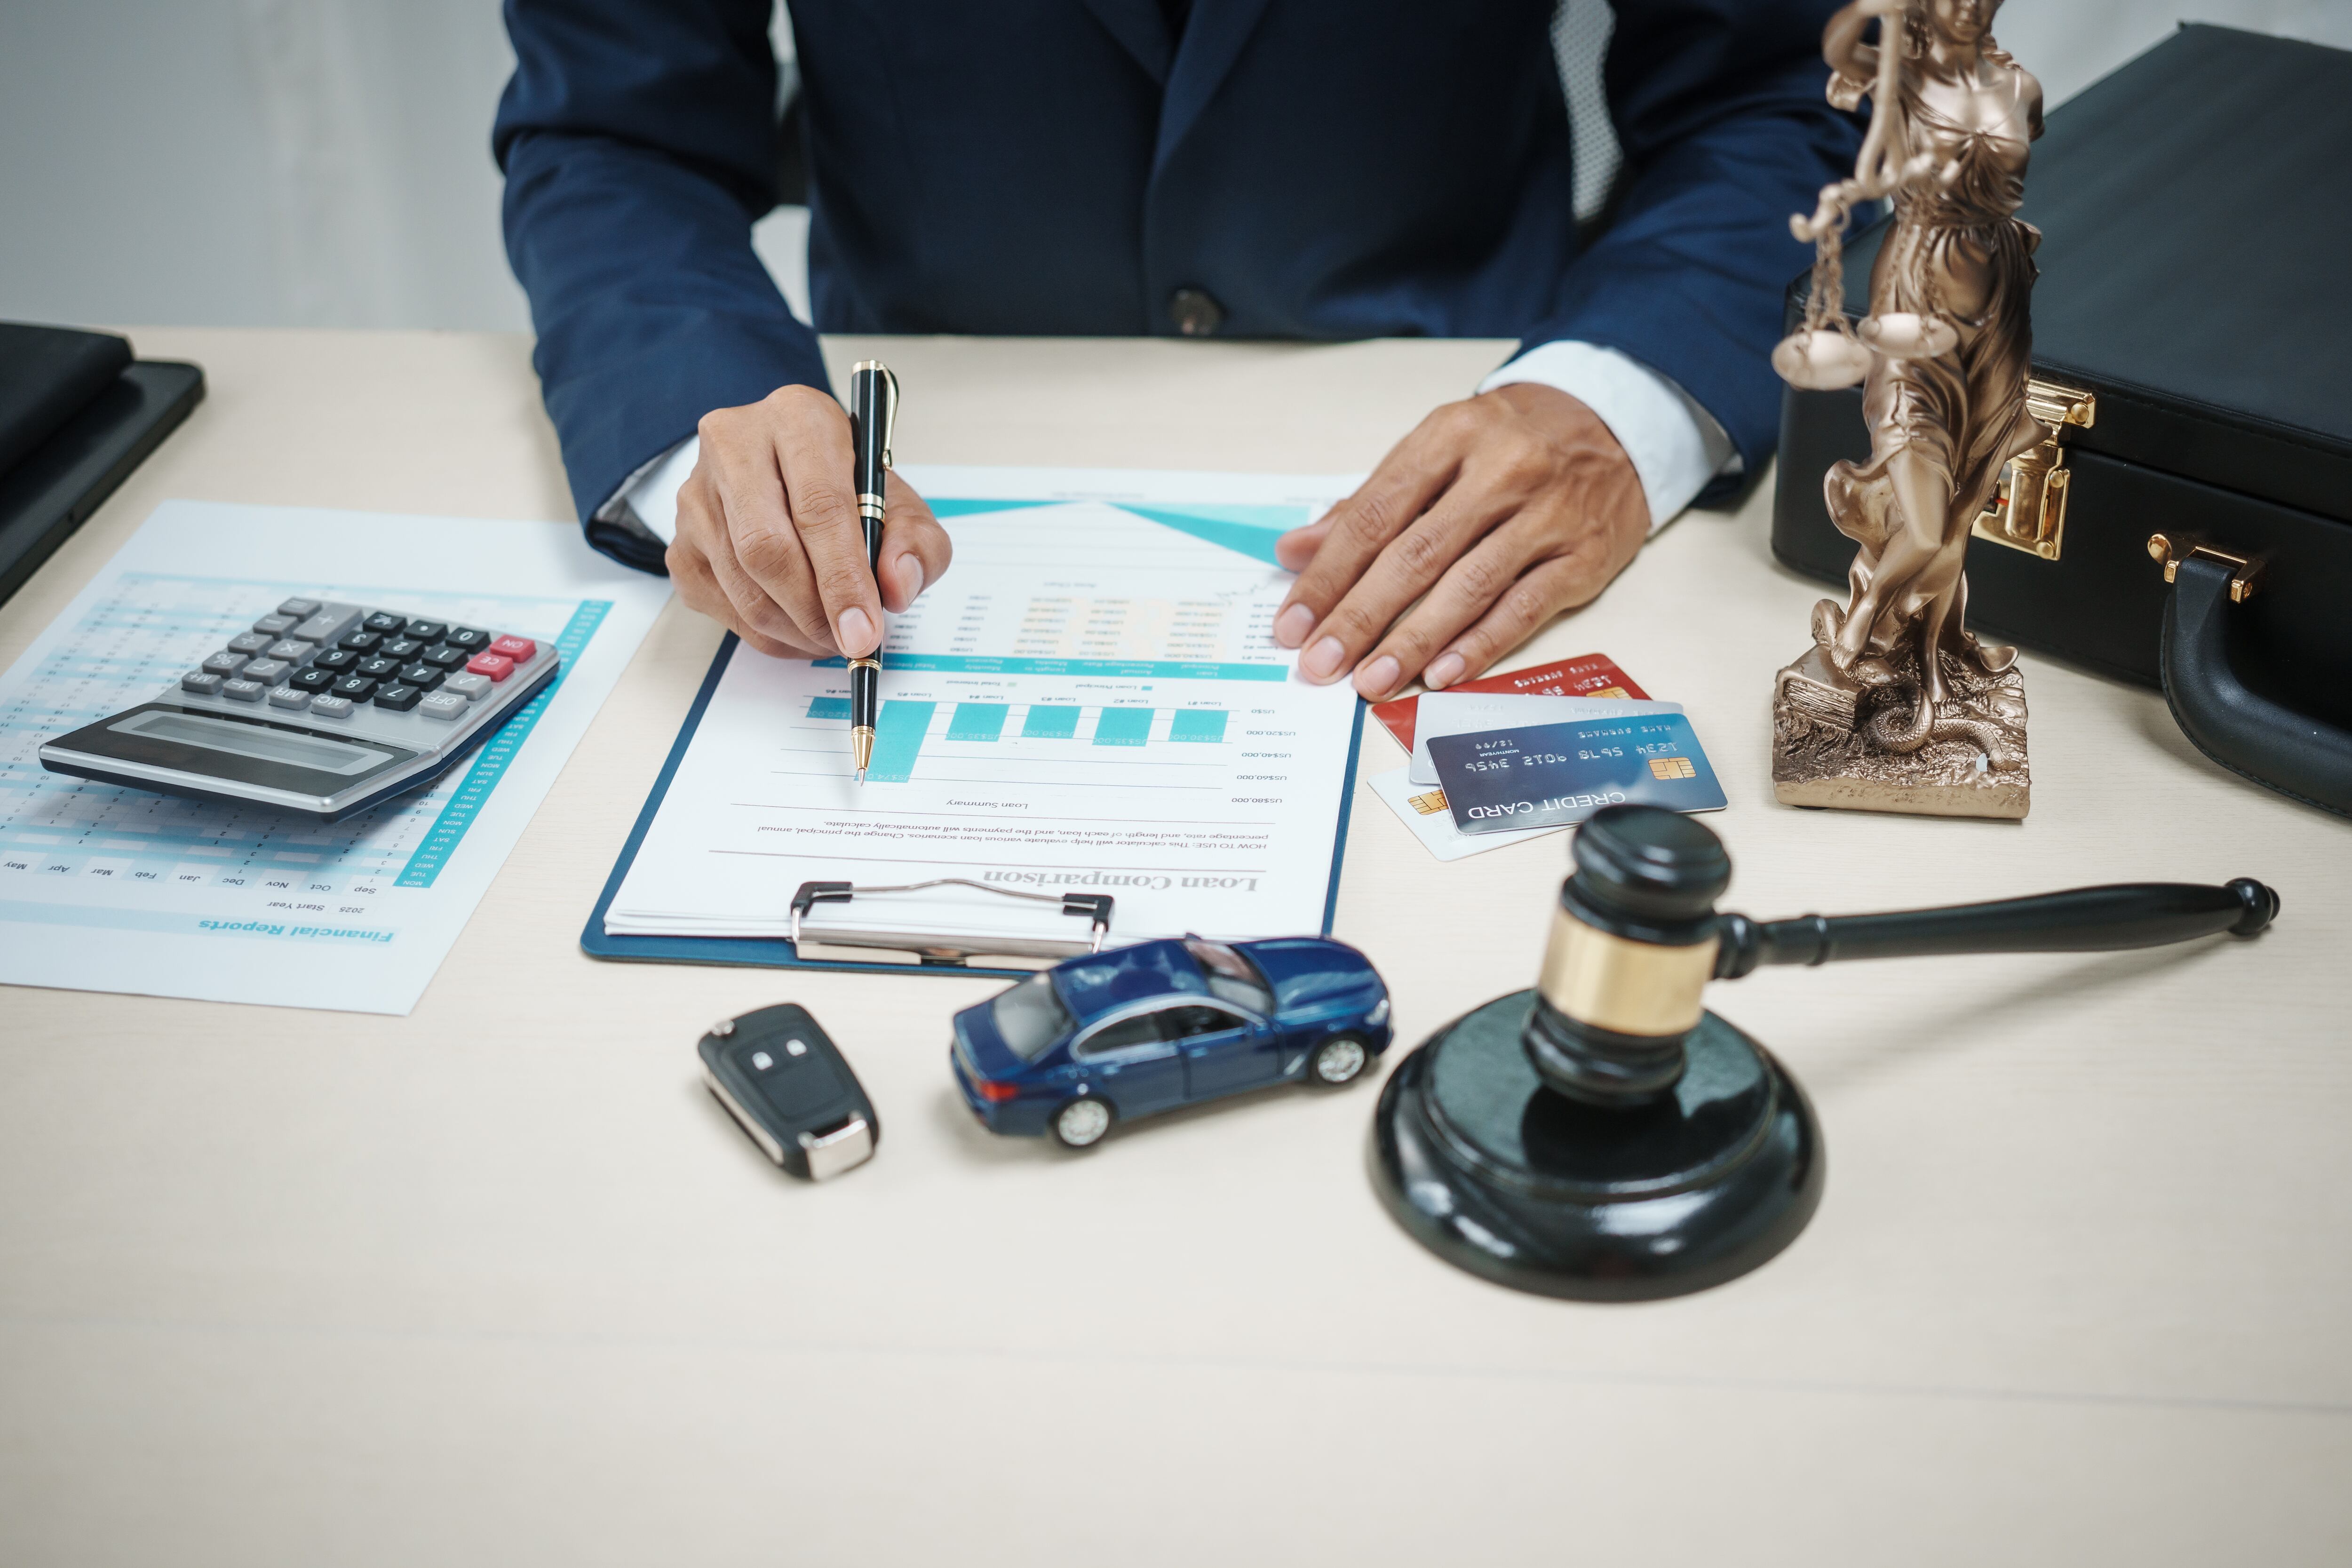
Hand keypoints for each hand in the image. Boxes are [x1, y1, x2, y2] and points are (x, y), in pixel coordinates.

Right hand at [665, 384, 951, 658]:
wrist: (792, 470)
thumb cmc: (848, 486)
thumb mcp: (901, 505)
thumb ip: (915, 544)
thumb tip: (896, 587)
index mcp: (798, 418)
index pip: (818, 506)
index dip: (843, 578)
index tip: (865, 629)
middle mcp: (735, 444)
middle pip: (766, 548)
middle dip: (814, 611)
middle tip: (849, 642)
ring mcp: (697, 493)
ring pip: (740, 583)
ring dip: (792, 629)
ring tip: (830, 636)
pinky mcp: (681, 539)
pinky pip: (719, 604)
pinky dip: (764, 633)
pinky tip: (797, 629)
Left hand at [1270, 383, 1647, 698]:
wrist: (1618, 422)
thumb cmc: (1512, 441)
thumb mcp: (1438, 449)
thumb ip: (1368, 504)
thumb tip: (1296, 552)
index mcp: (1451, 436)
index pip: (1375, 513)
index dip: (1328, 574)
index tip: (1292, 623)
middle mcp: (1500, 471)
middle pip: (1416, 554)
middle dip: (1359, 615)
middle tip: (1319, 664)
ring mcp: (1546, 515)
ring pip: (1468, 586)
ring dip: (1413, 641)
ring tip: (1369, 681)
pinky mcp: (1583, 555)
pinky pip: (1523, 608)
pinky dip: (1480, 644)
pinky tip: (1441, 674)